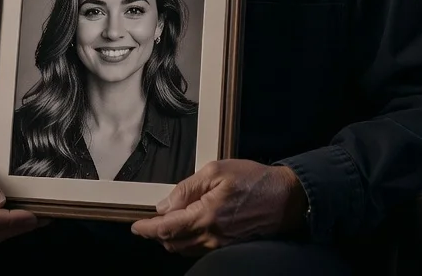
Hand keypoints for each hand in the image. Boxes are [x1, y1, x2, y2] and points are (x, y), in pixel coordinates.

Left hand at [130, 160, 307, 254]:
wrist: (286, 197)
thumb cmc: (254, 180)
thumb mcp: (216, 171)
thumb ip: (187, 188)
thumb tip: (165, 205)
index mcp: (205, 216)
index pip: (166, 229)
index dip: (147, 229)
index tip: (136, 226)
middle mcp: (211, 236)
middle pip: (172, 243)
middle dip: (157, 235)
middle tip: (148, 222)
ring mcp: (220, 244)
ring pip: (185, 249)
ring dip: (171, 239)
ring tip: (166, 223)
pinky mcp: (228, 245)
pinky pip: (199, 249)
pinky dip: (187, 241)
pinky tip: (187, 227)